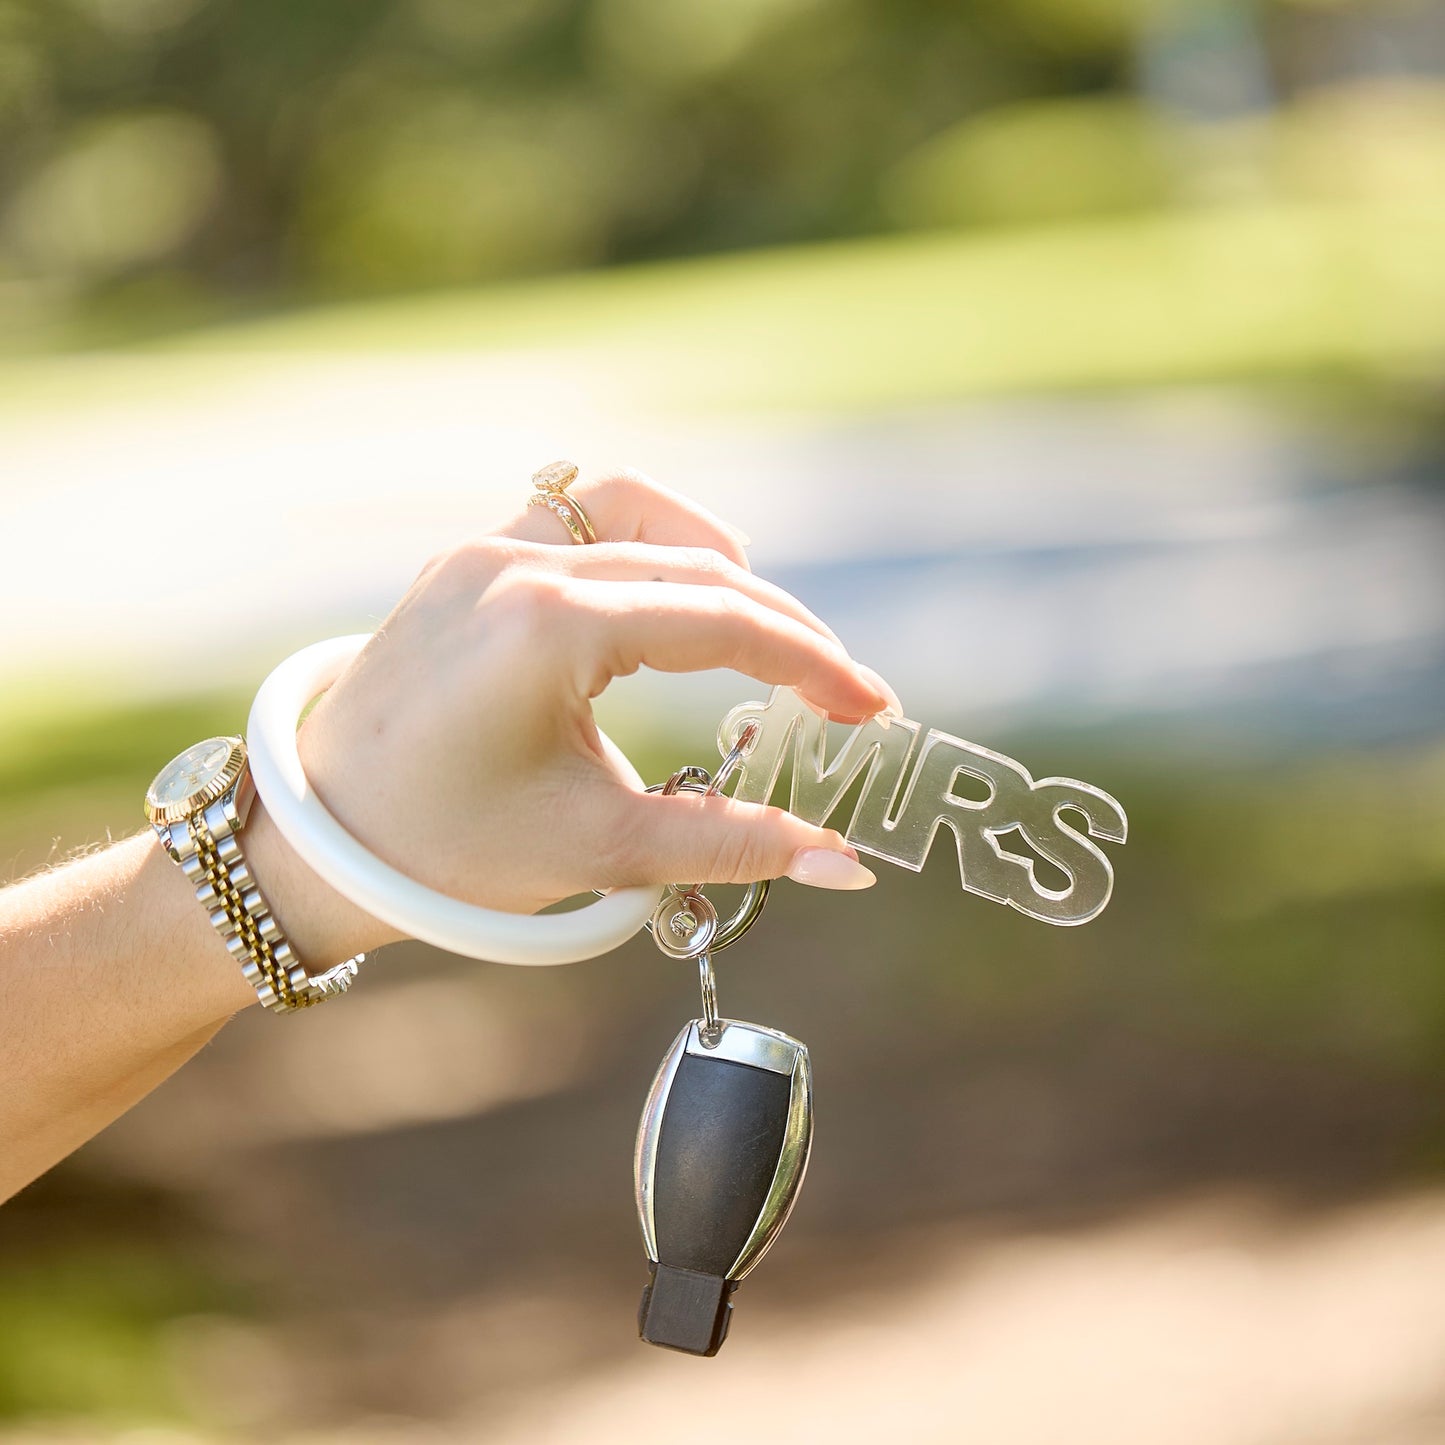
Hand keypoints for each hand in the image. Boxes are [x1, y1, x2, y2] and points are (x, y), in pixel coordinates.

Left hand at [246, 468, 901, 961]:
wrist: (317, 839)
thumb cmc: (444, 850)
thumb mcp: (599, 845)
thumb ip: (730, 843)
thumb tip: (846, 860)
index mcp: (549, 624)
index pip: (723, 619)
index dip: (814, 665)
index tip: (870, 709)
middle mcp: (517, 561)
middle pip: (695, 566)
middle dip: (782, 628)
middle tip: (836, 693)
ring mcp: (486, 548)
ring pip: (638, 512)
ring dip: (714, 562)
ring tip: (758, 631)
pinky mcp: (468, 559)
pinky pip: (575, 513)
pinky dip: (641, 545)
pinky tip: (665, 598)